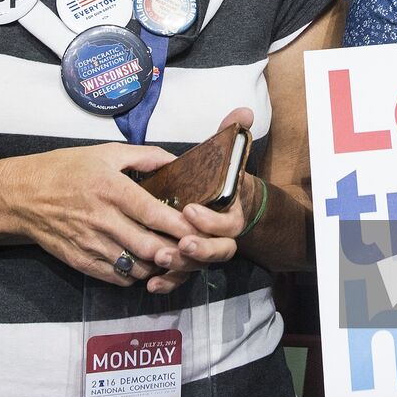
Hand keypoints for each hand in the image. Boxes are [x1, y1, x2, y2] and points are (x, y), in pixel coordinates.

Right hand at [0, 141, 212, 288]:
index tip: (202, 230)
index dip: (181, 226)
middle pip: (150, 247)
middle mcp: (103, 220)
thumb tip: (177, 160)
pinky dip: (135, 275)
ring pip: (136, 267)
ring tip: (174, 259)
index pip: (154, 214)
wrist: (22, 195)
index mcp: (112, 189)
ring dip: (159, 267)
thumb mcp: (106, 153)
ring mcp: (91, 244)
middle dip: (177, 253)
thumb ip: (145, 156)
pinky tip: (145, 265)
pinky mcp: (80, 261)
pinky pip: (116, 277)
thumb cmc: (66, 169)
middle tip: (195, 251)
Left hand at [147, 108, 256, 293]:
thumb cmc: (214, 177)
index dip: (210, 221)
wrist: (212, 200)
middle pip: (217, 252)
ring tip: (161, 259)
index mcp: (229, 214)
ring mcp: (202, 252)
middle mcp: (219, 237)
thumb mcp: (221, 155)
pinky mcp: (185, 262)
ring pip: (197, 267)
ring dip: (181, 266)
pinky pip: (179, 278)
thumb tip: (244, 113)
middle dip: (199, 250)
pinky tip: (152, 282)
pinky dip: (167, 282)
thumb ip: (231, 135)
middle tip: (180, 244)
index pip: (227, 224)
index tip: (189, 210)